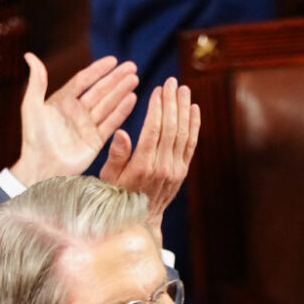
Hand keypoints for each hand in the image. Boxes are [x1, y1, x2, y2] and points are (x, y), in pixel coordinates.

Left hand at [10, 52, 138, 185]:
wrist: (41, 167)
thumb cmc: (33, 138)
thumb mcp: (31, 106)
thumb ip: (36, 81)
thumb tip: (30, 55)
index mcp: (62, 101)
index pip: (84, 80)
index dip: (98, 69)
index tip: (113, 60)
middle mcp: (77, 112)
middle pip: (100, 90)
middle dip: (116, 78)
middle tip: (132, 66)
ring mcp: (88, 126)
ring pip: (108, 104)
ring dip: (121, 91)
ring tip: (134, 79)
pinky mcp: (96, 140)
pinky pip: (111, 122)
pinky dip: (122, 111)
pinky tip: (132, 98)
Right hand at [100, 77, 199, 244]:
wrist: (138, 221)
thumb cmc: (116, 196)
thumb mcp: (109, 178)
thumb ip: (117, 155)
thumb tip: (122, 132)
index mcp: (142, 166)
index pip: (154, 130)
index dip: (158, 108)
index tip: (158, 90)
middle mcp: (162, 167)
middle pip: (171, 128)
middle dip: (172, 102)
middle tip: (172, 82)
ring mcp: (175, 170)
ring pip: (184, 134)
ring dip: (185, 109)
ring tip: (184, 89)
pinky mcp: (182, 172)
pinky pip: (191, 145)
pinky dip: (194, 125)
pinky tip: (194, 109)